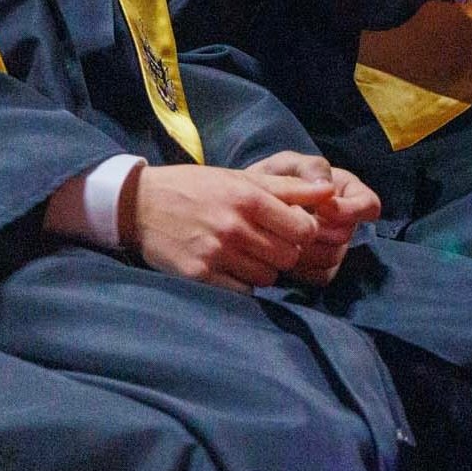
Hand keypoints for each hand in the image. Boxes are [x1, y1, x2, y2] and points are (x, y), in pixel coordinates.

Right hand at [123, 164, 331, 291]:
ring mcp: (215, 253)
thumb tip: (330, 191)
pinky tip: (231, 268)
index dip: (304, 232)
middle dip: (286, 252)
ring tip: (248, 254)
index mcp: (249, 198)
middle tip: (270, 244)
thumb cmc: (199, 187)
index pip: (304, 228)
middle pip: (288, 256)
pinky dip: (243, 284)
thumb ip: (288, 188)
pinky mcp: (198, 275)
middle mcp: (234, 227)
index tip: (293, 230)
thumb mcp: (242, 178)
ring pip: (267, 277)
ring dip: (264, 270)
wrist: (140, 204)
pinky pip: (241, 292)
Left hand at [247, 153, 383, 286]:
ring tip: (281, 237)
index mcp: (349, 193)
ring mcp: (335, 248)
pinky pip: (320, 276)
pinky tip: (281, 255)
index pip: (370, 206)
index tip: (322, 207)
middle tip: (289, 224)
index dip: (350, 211)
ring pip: (332, 258)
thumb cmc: (273, 179)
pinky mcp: (320, 268)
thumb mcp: (289, 163)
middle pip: (346, 236)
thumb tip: (327, 187)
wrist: (248, 208)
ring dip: (304, 250)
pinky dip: (301, 269)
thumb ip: (310, 167)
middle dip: (316, 231)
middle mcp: (347, 223)